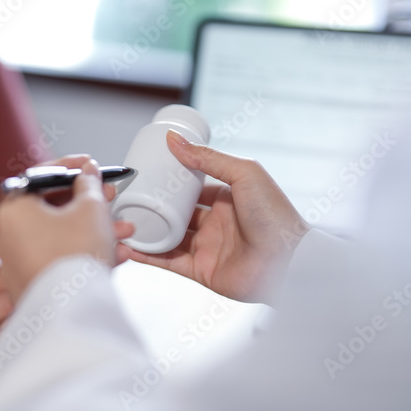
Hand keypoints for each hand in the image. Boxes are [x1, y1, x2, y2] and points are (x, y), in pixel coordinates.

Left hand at [0, 159, 133, 300]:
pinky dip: (83, 253)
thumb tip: (87, 172)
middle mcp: (8, 234)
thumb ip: (90, 183)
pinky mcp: (30, 285)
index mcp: (14, 208)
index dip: (71, 166)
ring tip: (124, 233)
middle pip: (53, 208)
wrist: (69, 312)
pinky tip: (114, 256)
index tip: (89, 165)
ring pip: (60, 236)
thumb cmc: (75, 255)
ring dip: (94, 230)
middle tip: (110, 197)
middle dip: (89, 204)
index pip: (42, 176)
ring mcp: (17, 262)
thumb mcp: (91, 208)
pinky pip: (59, 259)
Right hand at [124, 130, 307, 303]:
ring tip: (121, 220)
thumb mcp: (244, 174)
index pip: (192, 187)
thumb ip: (208, 159)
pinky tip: (129, 246)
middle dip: (152, 206)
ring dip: (145, 230)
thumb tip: (174, 139)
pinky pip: (168, 262)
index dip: (170, 181)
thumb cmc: (276, 216)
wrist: (289, 262)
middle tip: (126, 197)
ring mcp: (207, 248)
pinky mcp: (201, 271)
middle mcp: (216, 223)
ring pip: (168, 237)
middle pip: (175, 212)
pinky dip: (148, 256)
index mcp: (228, 198)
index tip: (146, 174)